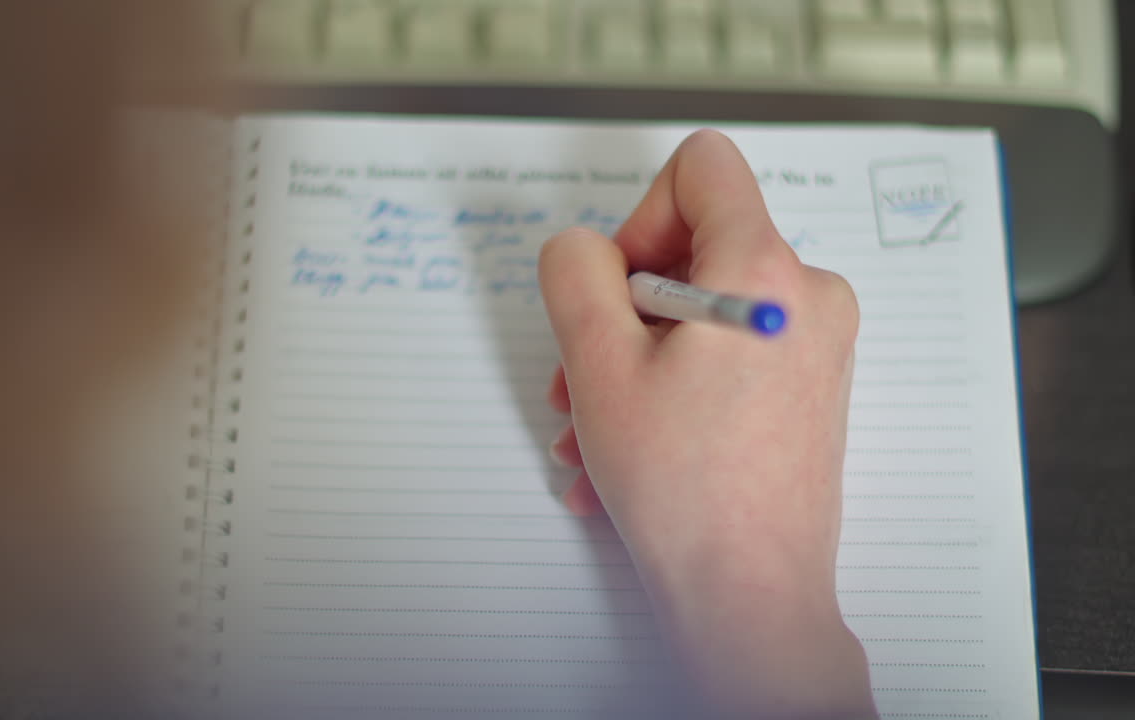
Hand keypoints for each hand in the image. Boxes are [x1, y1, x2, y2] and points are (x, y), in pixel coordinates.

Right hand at [539, 130, 874, 717]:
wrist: (749, 596)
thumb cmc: (684, 489)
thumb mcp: (597, 364)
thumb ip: (574, 272)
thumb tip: (582, 249)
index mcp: (765, 270)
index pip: (701, 168)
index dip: (639, 215)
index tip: (619, 288)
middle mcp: (807, 296)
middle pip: (693, 248)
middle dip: (621, 311)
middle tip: (581, 378)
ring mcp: (814, 346)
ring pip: (699, 315)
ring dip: (631, 366)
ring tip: (593, 434)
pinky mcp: (806, 389)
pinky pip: (723, 358)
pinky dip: (668, 393)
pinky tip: (625, 455)